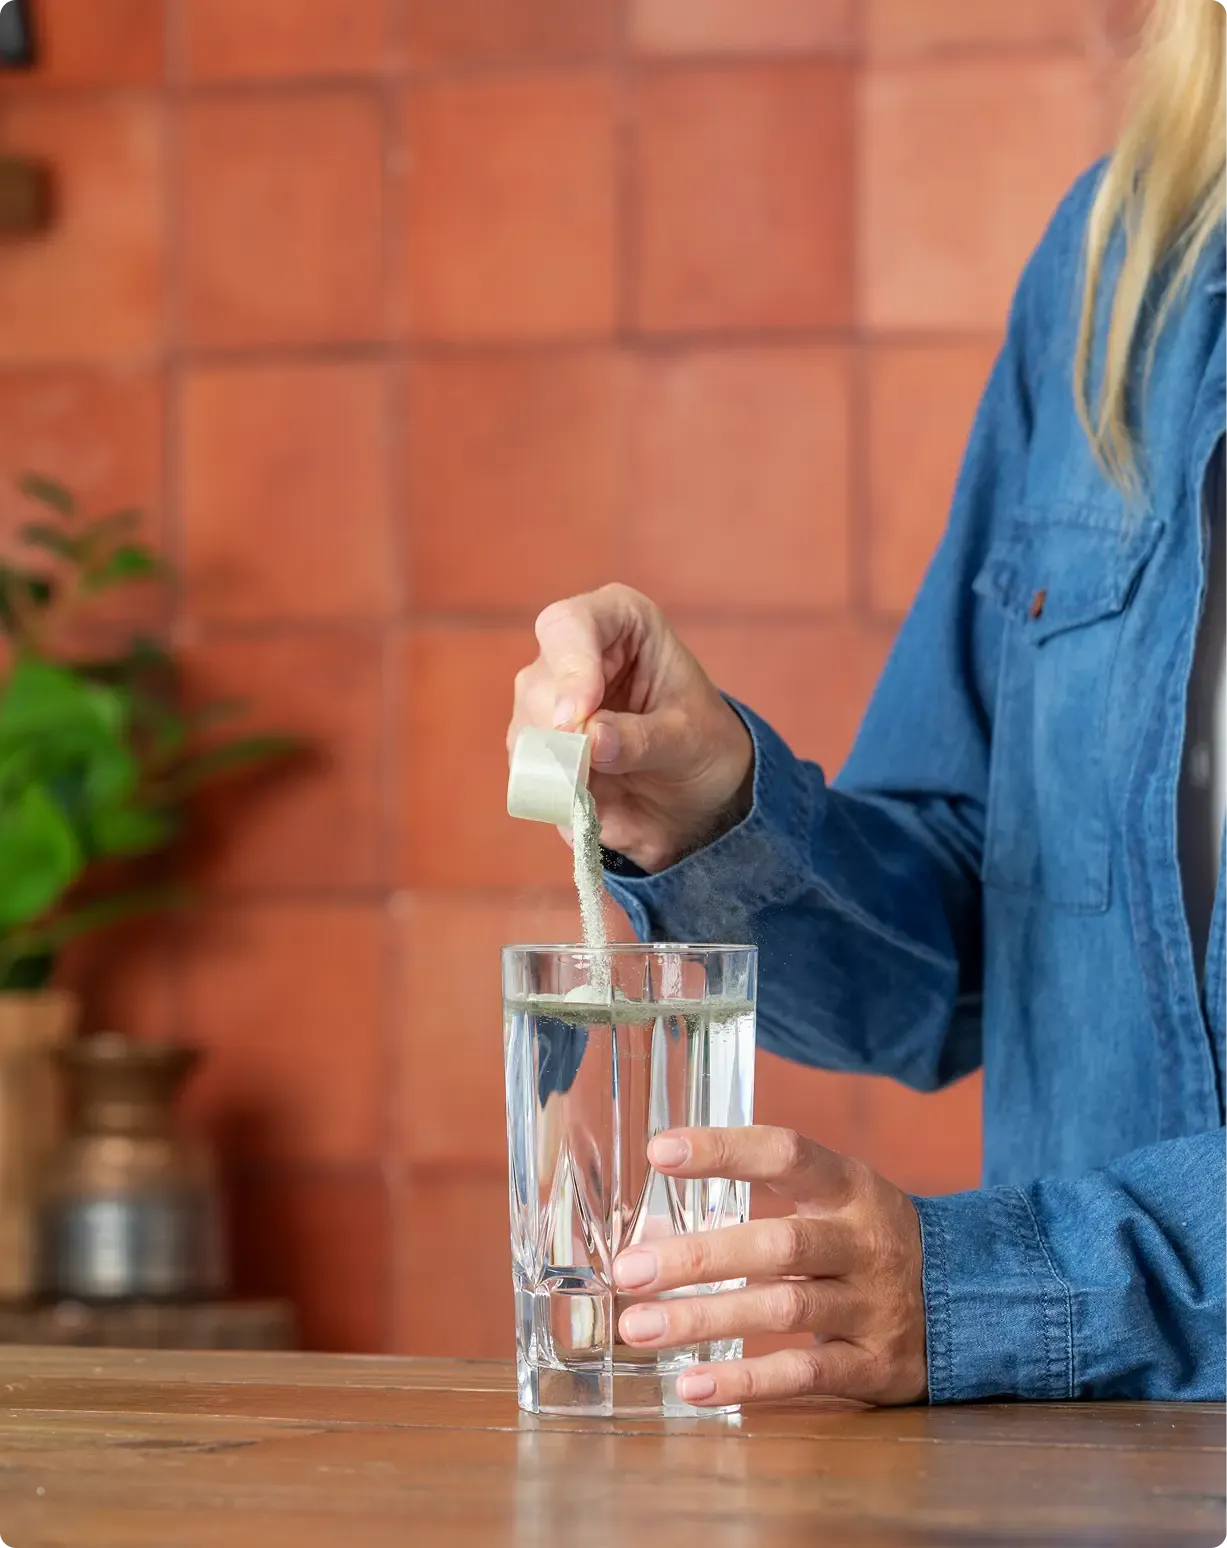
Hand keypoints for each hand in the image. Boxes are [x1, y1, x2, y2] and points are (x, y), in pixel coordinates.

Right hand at [508, 584, 751, 870]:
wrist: (695, 788)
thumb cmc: (700, 741)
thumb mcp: (688, 739)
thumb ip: (642, 739)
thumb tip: (591, 741)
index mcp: (618, 621)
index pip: (569, 625)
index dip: (570, 669)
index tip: (578, 717)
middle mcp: (571, 653)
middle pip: (539, 686)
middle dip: (562, 735)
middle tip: (593, 772)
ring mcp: (547, 700)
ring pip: (526, 731)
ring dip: (558, 769)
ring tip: (603, 792)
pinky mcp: (538, 746)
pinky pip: (529, 770)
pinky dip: (554, 792)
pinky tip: (590, 801)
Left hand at [613, 1125, 927, 1406]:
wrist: (971, 1300)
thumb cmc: (865, 1244)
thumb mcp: (826, 1209)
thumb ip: (748, 1215)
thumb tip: (648, 1233)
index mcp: (851, 1189)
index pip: (786, 1154)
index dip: (724, 1149)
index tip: (661, 1151)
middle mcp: (865, 1242)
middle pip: (780, 1243)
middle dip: (698, 1256)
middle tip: (627, 1270)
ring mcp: (875, 1306)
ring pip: (785, 1309)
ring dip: (704, 1318)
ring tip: (639, 1327)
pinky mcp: (877, 1366)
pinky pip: (805, 1374)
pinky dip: (745, 1380)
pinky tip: (693, 1384)